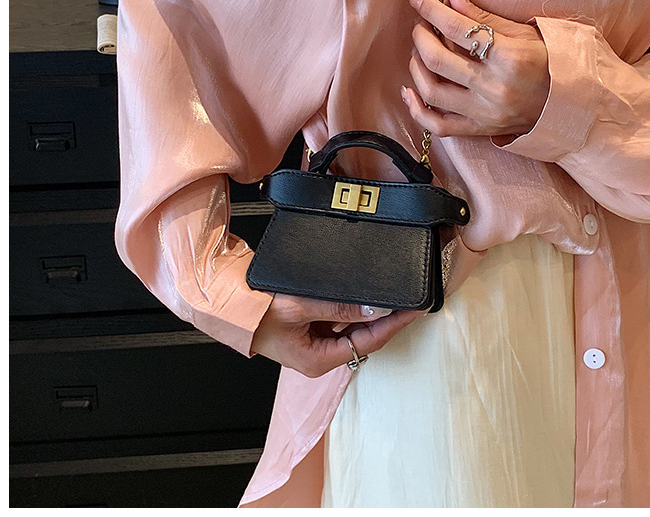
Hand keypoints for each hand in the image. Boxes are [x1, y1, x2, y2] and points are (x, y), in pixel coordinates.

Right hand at [250, 293, 425, 377]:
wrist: (229, 305)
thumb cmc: (256, 312)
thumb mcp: (301, 307)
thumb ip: (339, 307)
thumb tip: (374, 308)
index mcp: (319, 361)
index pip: (369, 342)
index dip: (394, 324)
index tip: (414, 309)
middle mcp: (320, 357)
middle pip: (365, 338)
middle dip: (387, 318)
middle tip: (409, 298)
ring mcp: (316, 344)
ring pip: (354, 328)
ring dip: (370, 312)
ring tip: (391, 294)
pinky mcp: (310, 330)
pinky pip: (340, 320)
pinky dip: (352, 308)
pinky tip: (360, 295)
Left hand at [403, 0, 549, 144]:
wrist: (573, 107)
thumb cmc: (552, 63)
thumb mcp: (524, 33)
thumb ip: (484, 16)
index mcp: (509, 58)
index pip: (458, 29)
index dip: (431, 11)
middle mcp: (494, 88)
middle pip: (437, 60)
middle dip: (420, 37)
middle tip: (421, 26)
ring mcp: (485, 113)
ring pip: (432, 92)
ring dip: (416, 67)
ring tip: (419, 53)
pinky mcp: (480, 130)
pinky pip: (438, 126)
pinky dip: (417, 110)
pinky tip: (409, 91)